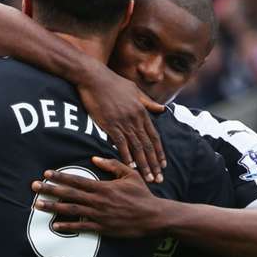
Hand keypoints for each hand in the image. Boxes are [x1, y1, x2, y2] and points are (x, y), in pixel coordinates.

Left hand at [32, 157, 167, 237]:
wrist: (154, 217)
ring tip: (37, 205)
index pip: (77, 180)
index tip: (46, 173)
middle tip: (34, 187)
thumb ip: (111, 165)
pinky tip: (54, 226)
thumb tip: (94, 157)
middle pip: (69, 194)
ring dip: (53, 207)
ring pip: (71, 210)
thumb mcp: (129, 174)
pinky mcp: (102, 228)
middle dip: (50, 190)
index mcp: (103, 187)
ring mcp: (99, 215)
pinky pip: (81, 227)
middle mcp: (98, 200)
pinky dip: (67, 227)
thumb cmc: (142, 194)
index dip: (60, 176)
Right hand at [77, 63, 165, 182]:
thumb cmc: (112, 82)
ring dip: (143, 164)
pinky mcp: (110, 124)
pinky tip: (130, 166)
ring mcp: (123, 122)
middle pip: (148, 145)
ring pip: (137, 147)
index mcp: (142, 111)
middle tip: (159, 179)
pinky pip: (120, 143)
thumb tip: (162, 109)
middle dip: (154, 164)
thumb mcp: (135, 90)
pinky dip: (126, 155)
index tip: (163, 165)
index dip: (159, 152)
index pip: (154, 136)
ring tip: (148, 178)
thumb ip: (148, 102)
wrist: (94, 77)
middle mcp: (135, 118)